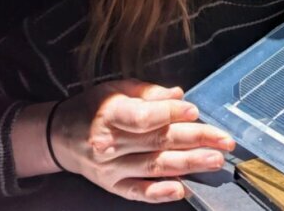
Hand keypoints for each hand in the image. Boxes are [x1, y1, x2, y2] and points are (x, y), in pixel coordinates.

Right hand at [51, 79, 234, 202]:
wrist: (60, 137)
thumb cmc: (93, 108)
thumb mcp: (116, 89)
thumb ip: (148, 93)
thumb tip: (178, 95)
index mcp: (110, 114)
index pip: (143, 118)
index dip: (171, 114)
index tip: (195, 111)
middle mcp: (109, 143)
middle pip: (157, 141)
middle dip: (195, 140)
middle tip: (223, 140)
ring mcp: (111, 168)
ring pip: (155, 166)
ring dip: (188, 164)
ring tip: (215, 160)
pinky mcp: (112, 185)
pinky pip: (138, 191)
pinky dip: (159, 193)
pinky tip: (181, 190)